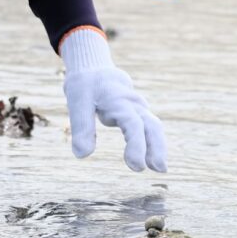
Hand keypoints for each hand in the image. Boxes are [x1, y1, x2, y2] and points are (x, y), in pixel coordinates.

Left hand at [60, 27, 166, 171]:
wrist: (94, 68)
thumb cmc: (85, 85)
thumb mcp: (77, 102)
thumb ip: (81, 128)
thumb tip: (83, 155)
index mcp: (118, 100)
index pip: (133, 124)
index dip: (136, 145)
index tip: (136, 166)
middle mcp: (133, 104)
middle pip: (152, 125)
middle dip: (157, 147)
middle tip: (159, 169)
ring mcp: (138, 108)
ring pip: (154, 127)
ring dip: (158, 147)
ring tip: (160, 169)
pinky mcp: (138, 113)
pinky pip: (150, 129)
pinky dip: (153, 143)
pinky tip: (152, 160)